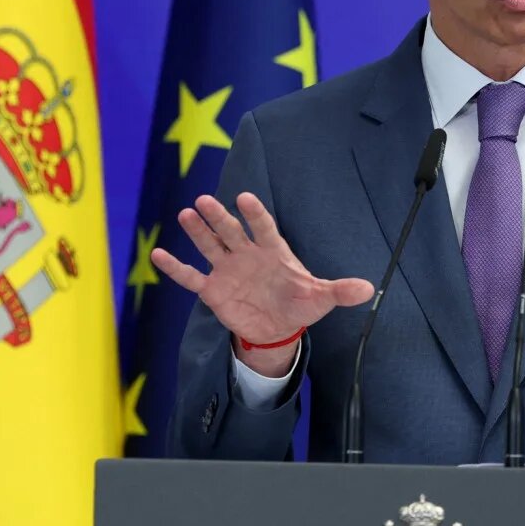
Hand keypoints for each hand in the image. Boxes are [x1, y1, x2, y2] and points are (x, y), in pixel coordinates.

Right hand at [152, 192, 372, 375]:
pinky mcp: (213, 290)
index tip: (247, 198)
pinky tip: (157, 255)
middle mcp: (248, 255)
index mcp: (274, 252)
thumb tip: (368, 290)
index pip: (265, 229)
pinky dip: (175, 268)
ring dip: (198, 232)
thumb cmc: (300, 303)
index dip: (256, 215)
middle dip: (220, 218)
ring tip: (186, 214)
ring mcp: (228, 270)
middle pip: (232, 232)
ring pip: (210, 247)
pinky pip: (191, 277)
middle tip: (205, 201)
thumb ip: (340, 291)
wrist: (278, 327)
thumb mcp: (322, 298)